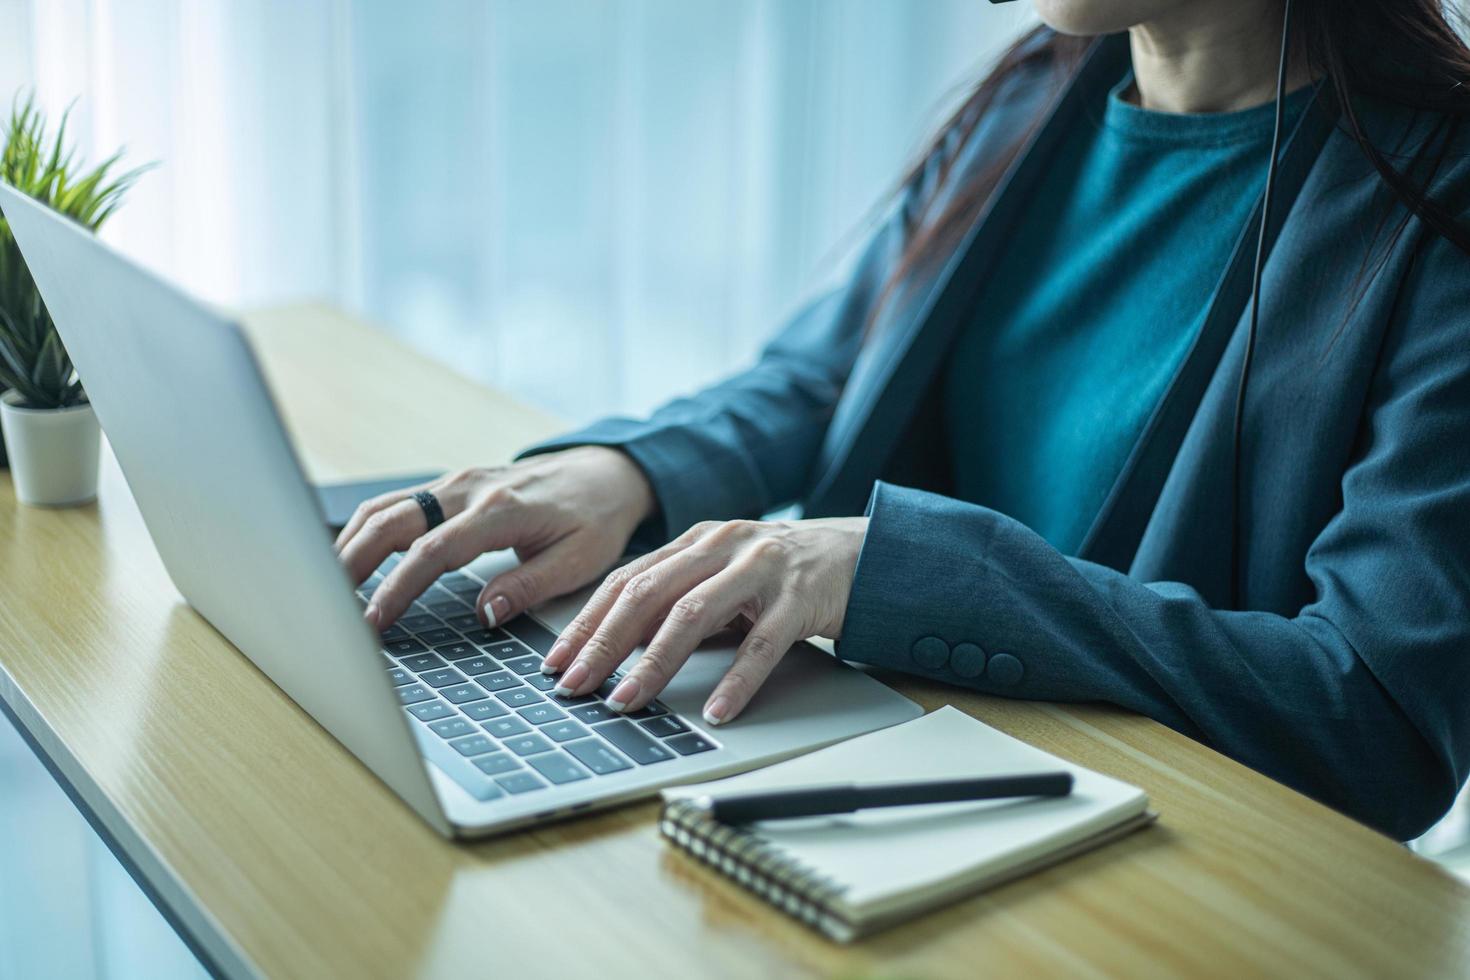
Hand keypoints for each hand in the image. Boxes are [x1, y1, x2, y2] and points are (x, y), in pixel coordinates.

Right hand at [334, 447, 655, 629]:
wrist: (606, 472)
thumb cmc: (596, 518)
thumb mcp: (581, 560)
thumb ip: (530, 587)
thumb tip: (483, 615)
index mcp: (502, 511)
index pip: (433, 552)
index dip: (397, 589)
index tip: (372, 622)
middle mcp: (471, 489)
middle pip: (392, 521)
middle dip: (351, 562)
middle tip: (326, 605)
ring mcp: (457, 482)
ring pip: (386, 507)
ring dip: (351, 544)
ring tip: (328, 587)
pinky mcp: (452, 485)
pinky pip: (398, 503)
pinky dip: (368, 529)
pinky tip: (353, 558)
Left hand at [541, 517, 867, 725]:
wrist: (861, 555)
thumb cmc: (782, 574)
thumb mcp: (722, 578)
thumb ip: (677, 600)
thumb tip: (617, 649)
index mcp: (695, 541)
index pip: (625, 581)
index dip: (585, 622)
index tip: (555, 662)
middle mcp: (722, 545)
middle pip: (647, 594)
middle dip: (604, 644)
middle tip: (575, 686)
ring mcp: (761, 568)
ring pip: (693, 615)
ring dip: (654, 664)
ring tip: (627, 701)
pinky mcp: (799, 597)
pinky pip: (761, 644)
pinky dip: (736, 681)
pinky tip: (717, 712)